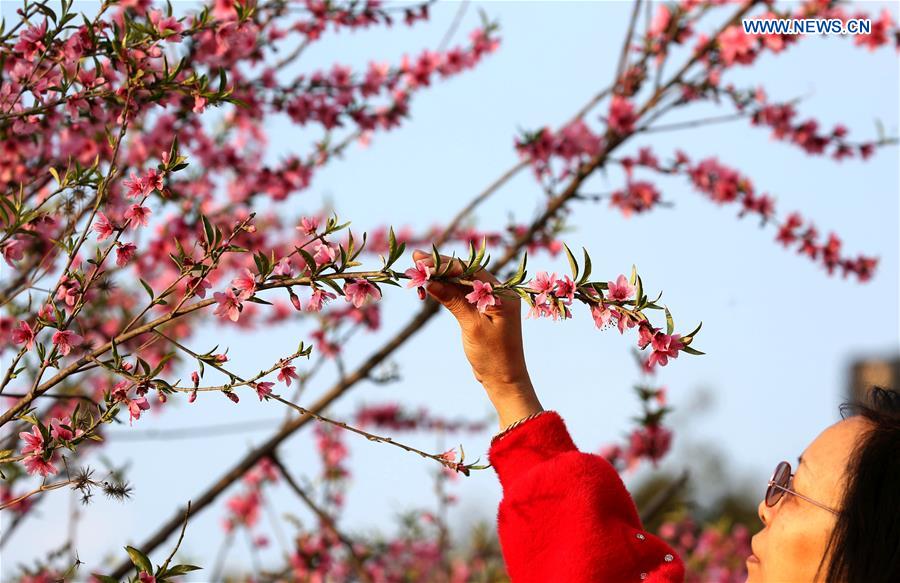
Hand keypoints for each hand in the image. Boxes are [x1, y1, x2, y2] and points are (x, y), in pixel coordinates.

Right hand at [411, 250, 542, 428]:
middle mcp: (498, 292)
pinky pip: (462, 294)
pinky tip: (429, 286)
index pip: (471, 269)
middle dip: (440, 267)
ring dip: (440, 278)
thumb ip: (453, 300)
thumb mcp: (472, 326)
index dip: (445, 264)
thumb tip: (431, 280)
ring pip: (462, 282)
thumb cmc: (493, 356)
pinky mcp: (481, 310)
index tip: (423, 261)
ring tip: (417, 272)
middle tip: (415, 260)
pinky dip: (446, 290)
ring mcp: (490, 301)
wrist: (504, 380)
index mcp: (502, 293)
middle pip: (466, 272)